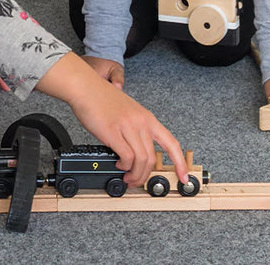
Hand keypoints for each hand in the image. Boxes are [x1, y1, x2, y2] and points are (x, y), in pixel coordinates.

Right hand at [34, 55, 188, 185]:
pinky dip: (124, 166)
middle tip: (136, 181)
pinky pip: (127, 157)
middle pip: (153, 158)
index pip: (171, 143)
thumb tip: (135, 153)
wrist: (86, 87)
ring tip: (126, 176)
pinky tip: (119, 164)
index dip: (180, 163)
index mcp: (147, 118)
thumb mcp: (128, 112)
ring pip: (142, 160)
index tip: (184, 176)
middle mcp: (141, 122)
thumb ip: (135, 130)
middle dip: (145, 175)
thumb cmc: (102, 98)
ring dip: (135, 174)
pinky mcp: (113, 132)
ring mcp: (128, 127)